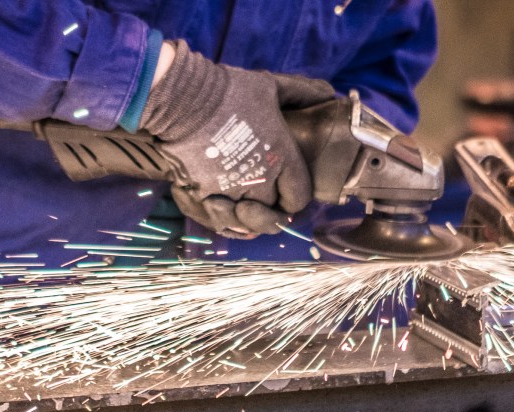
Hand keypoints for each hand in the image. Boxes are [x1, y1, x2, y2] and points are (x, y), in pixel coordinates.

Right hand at [140, 40, 333, 237]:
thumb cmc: (230, 91)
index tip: (288, 193)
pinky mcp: (202, 195)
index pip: (299, 197)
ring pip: (245, 223)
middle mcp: (259, 180)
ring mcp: (230, 192)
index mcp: (281, 158)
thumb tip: (329, 93)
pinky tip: (223, 214)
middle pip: (273, 214)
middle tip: (265, 203)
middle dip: (271, 210)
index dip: (295, 199)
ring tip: (242, 211)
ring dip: (246, 221)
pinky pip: (217, 221)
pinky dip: (222, 221)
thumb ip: (302, 92)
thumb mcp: (272, 86)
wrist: (183, 98)